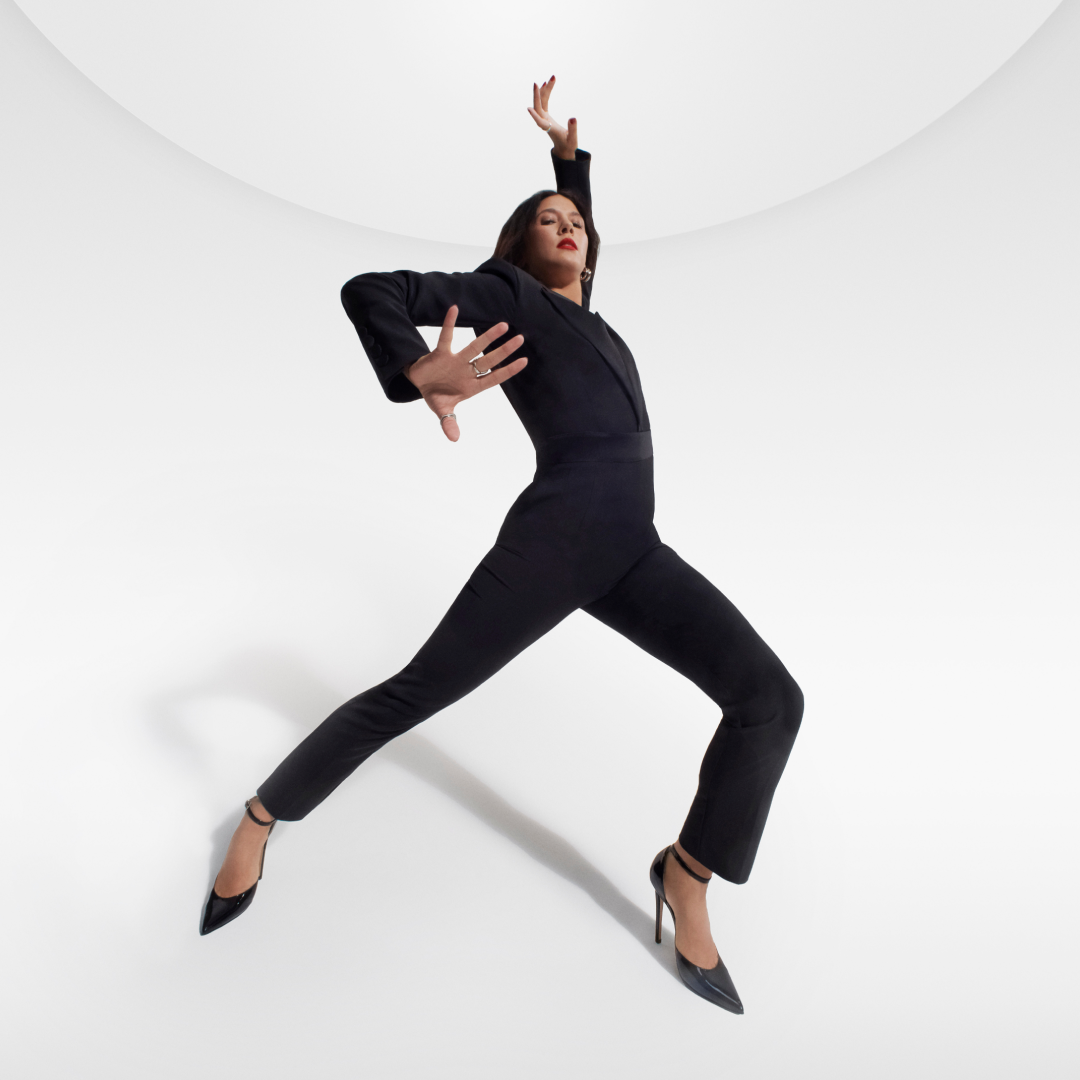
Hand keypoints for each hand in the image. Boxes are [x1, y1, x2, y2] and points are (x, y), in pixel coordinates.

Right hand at [403, 305, 526, 441]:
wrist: (418, 383)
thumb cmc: (435, 396)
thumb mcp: (441, 411)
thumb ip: (449, 423)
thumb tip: (454, 439)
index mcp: (471, 387)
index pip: (493, 378)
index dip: (508, 371)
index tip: (524, 361)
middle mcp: (467, 372)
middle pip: (488, 360)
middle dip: (504, 351)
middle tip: (521, 338)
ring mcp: (456, 361)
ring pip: (474, 347)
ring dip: (487, 337)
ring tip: (503, 324)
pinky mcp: (441, 353)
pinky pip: (446, 337)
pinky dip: (449, 323)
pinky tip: (454, 308)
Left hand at [527, 75, 576, 160]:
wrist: (563, 148)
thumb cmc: (568, 145)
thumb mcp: (573, 139)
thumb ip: (573, 129)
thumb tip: (573, 118)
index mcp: (549, 129)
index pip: (540, 122)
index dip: (534, 116)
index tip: (529, 109)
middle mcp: (544, 122)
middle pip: (538, 107)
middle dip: (538, 95)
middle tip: (540, 82)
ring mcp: (544, 118)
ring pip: (541, 102)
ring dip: (544, 90)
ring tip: (552, 78)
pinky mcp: (545, 115)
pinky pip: (543, 102)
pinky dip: (544, 93)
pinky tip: (546, 84)